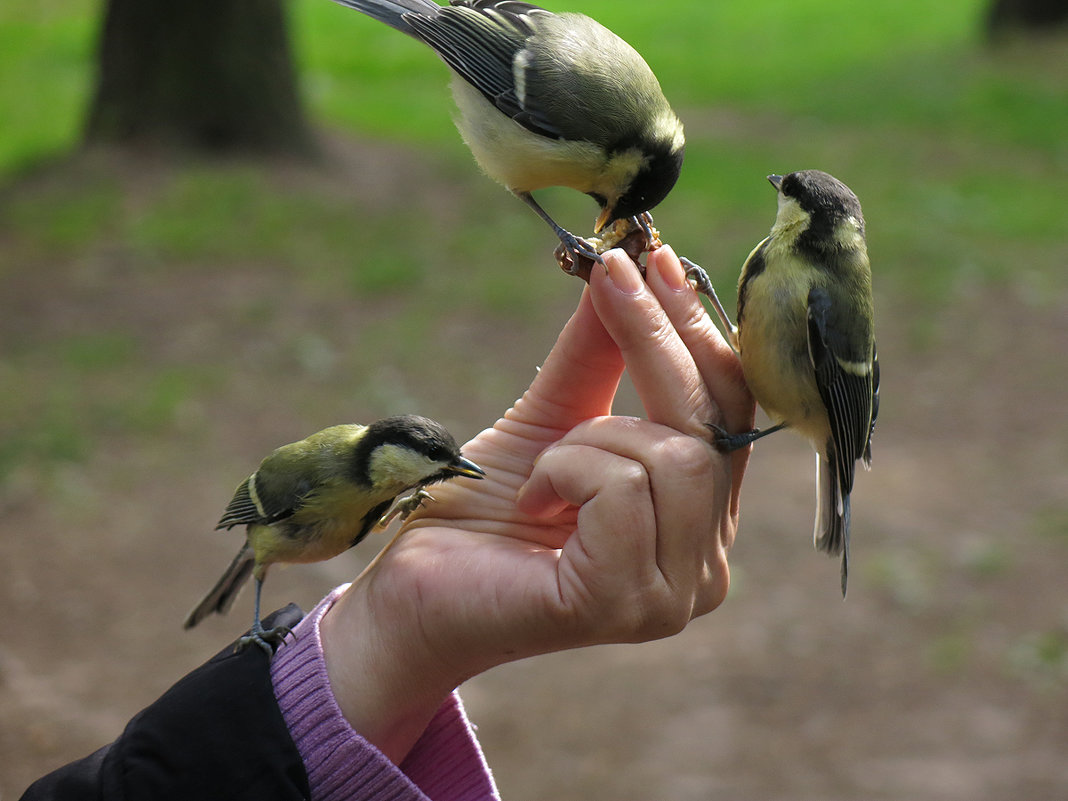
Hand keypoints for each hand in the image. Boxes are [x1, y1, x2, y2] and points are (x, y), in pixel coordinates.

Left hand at [320, 247, 753, 761]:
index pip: (729, 415)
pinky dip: (566, 470)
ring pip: (673, 456)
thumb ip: (599, 357)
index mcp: (701, 521)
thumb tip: (629, 268)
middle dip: (657, 339)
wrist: (417, 590)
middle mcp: (705, 566)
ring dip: (591, 437)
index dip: (698, 334)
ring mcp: (673, 595)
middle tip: (613, 276)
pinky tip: (534, 502)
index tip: (657, 259)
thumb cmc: (487, 509)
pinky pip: (622, 490)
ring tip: (543, 467)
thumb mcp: (550, 418)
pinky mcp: (627, 606)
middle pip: (714, 427)